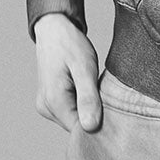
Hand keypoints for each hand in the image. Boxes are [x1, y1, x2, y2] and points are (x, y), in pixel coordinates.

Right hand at [33, 13, 101, 132]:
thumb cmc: (70, 44)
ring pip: (74, 119)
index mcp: (54, 102)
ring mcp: (46, 106)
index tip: (113, 110)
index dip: (99, 125)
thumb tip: (91, 128)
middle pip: (77, 127)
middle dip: (94, 116)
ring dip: (88, 109)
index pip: (80, 131)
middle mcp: (46, 108)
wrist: (55, 28)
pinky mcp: (50, 102)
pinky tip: (87, 89)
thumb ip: (88, 98)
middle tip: (106, 95)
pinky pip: (70, 111)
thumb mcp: (85, 68)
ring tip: (94, 88)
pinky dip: (81, 104)